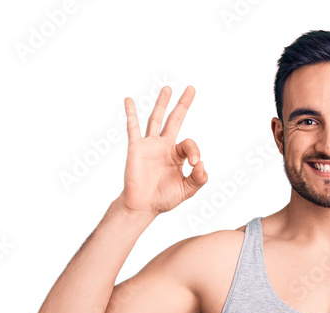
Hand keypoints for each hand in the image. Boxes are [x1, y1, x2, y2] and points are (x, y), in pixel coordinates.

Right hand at [118, 85, 206, 215]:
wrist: (142, 206)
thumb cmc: (163, 199)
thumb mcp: (187, 190)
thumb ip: (199, 179)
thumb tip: (201, 164)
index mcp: (176, 155)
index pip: (189, 143)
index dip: (195, 151)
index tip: (194, 164)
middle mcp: (163, 146)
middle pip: (175, 120)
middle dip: (183, 105)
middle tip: (191, 89)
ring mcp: (149, 145)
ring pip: (156, 119)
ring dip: (161, 103)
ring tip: (167, 88)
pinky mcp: (136, 148)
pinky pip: (133, 128)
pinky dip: (130, 113)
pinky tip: (129, 100)